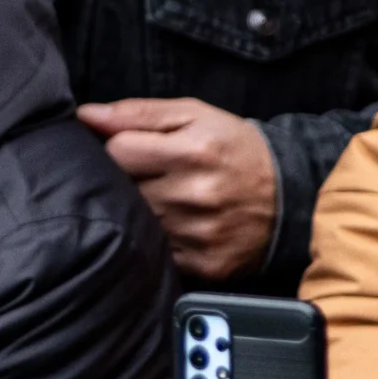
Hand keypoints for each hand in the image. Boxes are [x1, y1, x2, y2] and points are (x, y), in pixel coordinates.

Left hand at [78, 99, 275, 279]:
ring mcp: (201, 234)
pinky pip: (159, 254)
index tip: (134, 151)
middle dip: (129, 182)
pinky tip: (178, 227)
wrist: (292, 196)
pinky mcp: (206, 265)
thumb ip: (138, 113)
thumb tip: (85, 115)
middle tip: (151, 177)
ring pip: (138, 224)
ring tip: (167, 201)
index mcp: (194, 151)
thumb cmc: (235, 150)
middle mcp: (196, 195)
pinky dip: (161, 241)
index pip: (116, 151)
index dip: (118, 149)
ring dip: (143, 213)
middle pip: (123, 190)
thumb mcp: (195, 116)